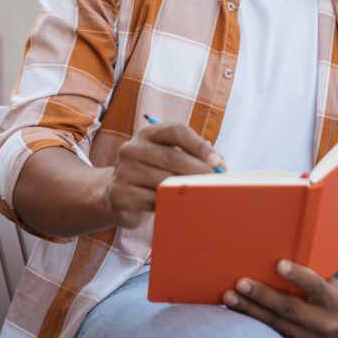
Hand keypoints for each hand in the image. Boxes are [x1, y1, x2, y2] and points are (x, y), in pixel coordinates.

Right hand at [101, 122, 225, 228]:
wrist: (117, 196)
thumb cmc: (154, 174)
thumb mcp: (169, 159)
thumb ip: (194, 157)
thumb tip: (220, 165)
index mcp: (147, 134)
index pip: (175, 130)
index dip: (198, 145)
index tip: (217, 162)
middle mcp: (131, 148)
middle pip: (172, 157)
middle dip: (199, 171)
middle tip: (217, 184)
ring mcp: (123, 172)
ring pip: (164, 181)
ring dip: (187, 189)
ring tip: (203, 196)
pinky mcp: (120, 195)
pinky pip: (153, 201)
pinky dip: (170, 205)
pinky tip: (180, 206)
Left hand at [223, 260, 337, 337]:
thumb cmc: (332, 292)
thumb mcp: (329, 281)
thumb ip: (311, 271)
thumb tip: (279, 249)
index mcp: (335, 302)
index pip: (316, 286)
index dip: (298, 276)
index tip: (280, 264)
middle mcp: (324, 324)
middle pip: (290, 309)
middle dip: (263, 296)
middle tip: (241, 283)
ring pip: (276, 324)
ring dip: (250, 310)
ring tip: (230, 297)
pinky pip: (271, 332)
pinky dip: (252, 320)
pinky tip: (236, 309)